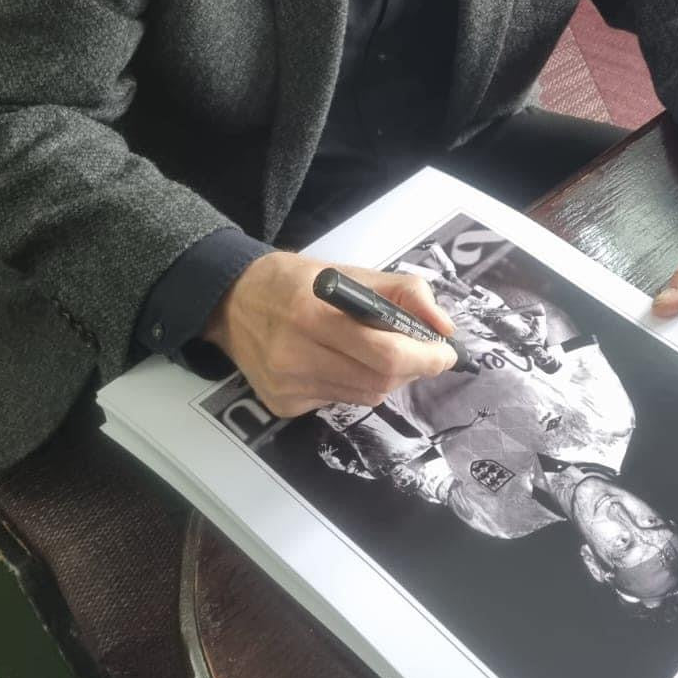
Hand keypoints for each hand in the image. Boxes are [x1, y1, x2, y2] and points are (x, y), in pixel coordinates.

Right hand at [204, 250, 458, 417]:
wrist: (232, 300)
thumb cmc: (300, 282)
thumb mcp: (352, 272)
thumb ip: (405, 292)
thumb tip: (444, 329)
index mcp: (314, 314)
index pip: (385, 352)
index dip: (424, 357)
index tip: (445, 352)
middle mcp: (295, 355)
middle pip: (378, 380)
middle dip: (411, 369)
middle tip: (420, 353)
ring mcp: (286, 385)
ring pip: (363, 396)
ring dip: (384, 378)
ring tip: (378, 353)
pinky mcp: (280, 405)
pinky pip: (338, 402)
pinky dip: (354, 385)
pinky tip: (340, 363)